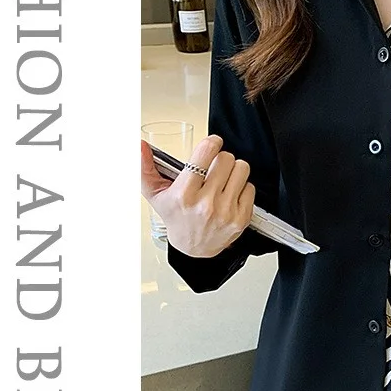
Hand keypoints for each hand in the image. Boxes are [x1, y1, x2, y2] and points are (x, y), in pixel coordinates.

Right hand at [140, 134, 254, 256]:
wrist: (193, 248)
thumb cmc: (176, 217)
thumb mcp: (155, 194)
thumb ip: (145, 167)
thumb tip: (140, 145)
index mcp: (184, 195)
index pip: (206, 154)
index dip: (212, 143)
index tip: (213, 143)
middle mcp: (206, 204)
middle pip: (226, 159)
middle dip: (221, 159)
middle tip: (215, 167)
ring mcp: (226, 212)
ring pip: (242, 169)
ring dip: (234, 170)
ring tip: (223, 179)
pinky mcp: (241, 218)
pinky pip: (250, 187)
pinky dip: (242, 187)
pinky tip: (230, 194)